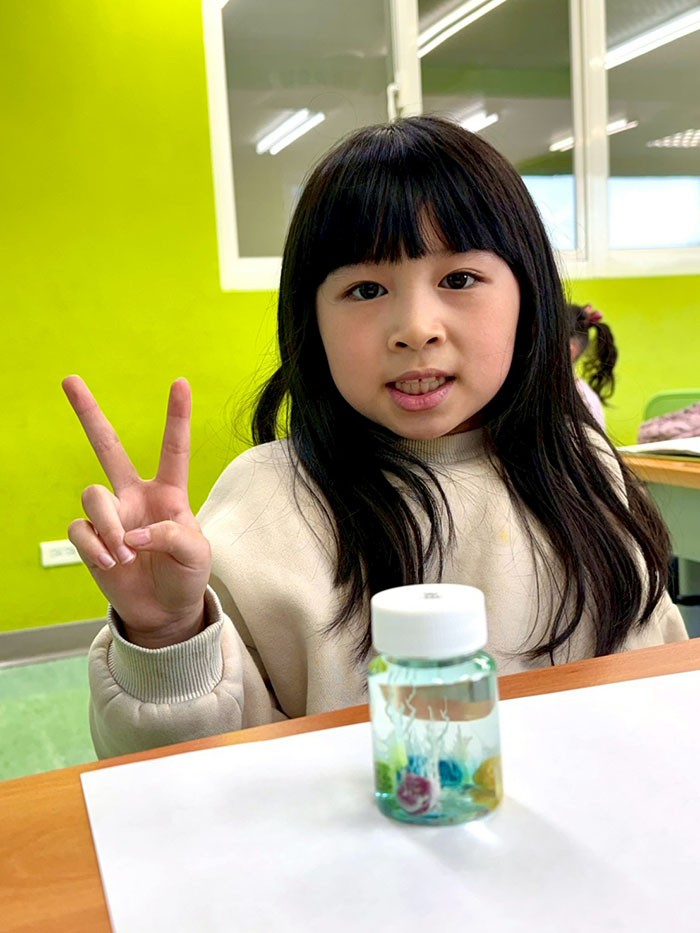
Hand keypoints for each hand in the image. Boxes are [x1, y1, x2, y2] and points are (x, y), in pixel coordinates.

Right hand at [63, 376, 211, 647]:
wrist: (163, 611)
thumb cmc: (185, 575)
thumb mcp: (197, 555)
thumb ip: (172, 536)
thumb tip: (132, 535)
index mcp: (169, 492)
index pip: (173, 449)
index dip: (177, 417)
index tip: (180, 383)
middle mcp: (135, 496)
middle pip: (108, 446)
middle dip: (89, 414)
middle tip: (70, 379)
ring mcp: (111, 516)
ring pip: (93, 495)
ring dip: (108, 525)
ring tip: (125, 554)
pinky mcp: (91, 538)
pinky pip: (81, 530)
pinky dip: (95, 547)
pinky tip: (111, 563)